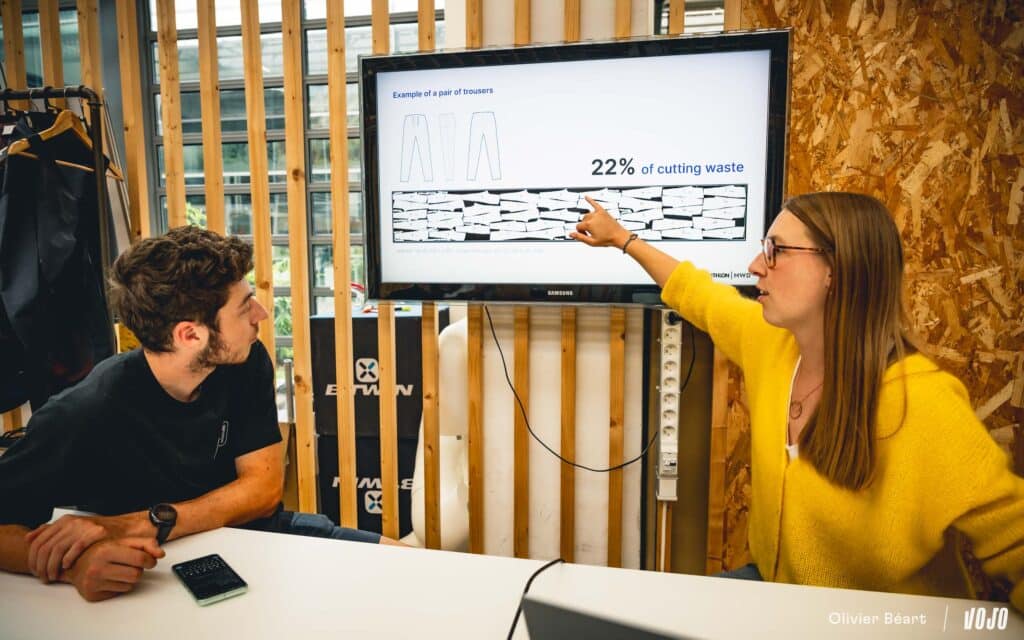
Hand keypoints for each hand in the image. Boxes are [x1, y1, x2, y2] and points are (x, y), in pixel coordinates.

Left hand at [26, 513, 148, 581]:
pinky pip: (76, 547)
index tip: (34, 570)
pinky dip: (69, 559)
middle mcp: (72, 522)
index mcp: (64, 521)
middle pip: (46, 546)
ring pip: (58, 548)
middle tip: (42, 577)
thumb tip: (29, 537)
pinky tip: (67, 567)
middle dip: (40, 565)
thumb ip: (51, 531)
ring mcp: (84, 527)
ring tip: (53, 576)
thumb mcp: (72, 528)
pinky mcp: (95, 533)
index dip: (33, 558)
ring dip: (52, 566)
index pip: (39, 540)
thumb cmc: (97, 533)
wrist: (124, 529)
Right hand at [61, 538, 163, 601]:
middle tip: (129, 564)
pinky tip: (110, 578)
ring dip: (129, 578)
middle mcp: (97, 567)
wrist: (74, 564)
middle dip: (138, 570)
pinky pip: (119, 593)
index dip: (150, 560)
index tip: (148, 560)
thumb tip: (160, 554)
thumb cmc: (101, 551)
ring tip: (118, 570)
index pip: (141, 559)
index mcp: (106, 550)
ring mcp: (93, 583)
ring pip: (130, 585)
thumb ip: (145, 543)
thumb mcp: (123, 541)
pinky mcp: (92, 595)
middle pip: (137, 575)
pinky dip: (119, 586)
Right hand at [570, 196, 631, 248]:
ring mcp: (598, 213)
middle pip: (582, 220)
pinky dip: (590, 200)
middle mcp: (593, 217)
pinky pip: (595, 204)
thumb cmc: (607, 240)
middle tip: (591, 233)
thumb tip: (570, 234)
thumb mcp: (591, 242)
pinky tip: (586, 197)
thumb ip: (580, 237)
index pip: (578, 226)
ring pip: (587, 214)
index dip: (581, 232)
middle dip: (584, 226)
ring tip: (594, 227)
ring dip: (588, 219)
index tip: (586, 235)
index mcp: (589, 224)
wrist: (619, 236)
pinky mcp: (603, 211)